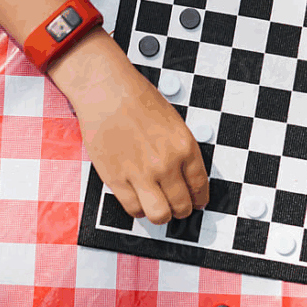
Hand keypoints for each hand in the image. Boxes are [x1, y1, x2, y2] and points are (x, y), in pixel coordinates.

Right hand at [61, 59, 209, 225]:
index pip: (199, 186)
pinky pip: (133, 209)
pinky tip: (138, 200)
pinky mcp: (117, 179)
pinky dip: (138, 209)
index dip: (199, 199)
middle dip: (182, 210)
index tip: (196, 202)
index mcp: (185, 147)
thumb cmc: (136, 99)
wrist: (106, 91)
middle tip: (177, 207)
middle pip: (182, 205)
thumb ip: (180, 150)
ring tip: (158, 208)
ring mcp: (141, 174)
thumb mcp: (173, 122)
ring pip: (160, 215)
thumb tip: (184, 175)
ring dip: (161, 215)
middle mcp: (166, 164)